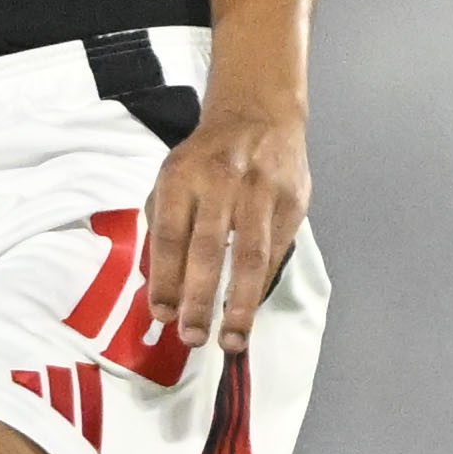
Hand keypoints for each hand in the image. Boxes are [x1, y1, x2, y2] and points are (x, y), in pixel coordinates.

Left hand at [132, 100, 308, 362]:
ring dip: (240, 303)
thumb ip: (163, 227)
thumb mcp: (172, 178)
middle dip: (199, 300)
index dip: (165, 279)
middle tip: (192, 338)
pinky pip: (276, 251)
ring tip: (230, 339)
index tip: (162, 316)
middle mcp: (220, 182)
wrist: (258, 113)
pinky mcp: (292, 200)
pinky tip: (251, 310)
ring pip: (249, 255)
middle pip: (207, 250)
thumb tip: (160, 289)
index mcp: (181, 177)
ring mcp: (260, 190)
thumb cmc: (206, 158)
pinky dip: (262, 285)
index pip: (170, 236)